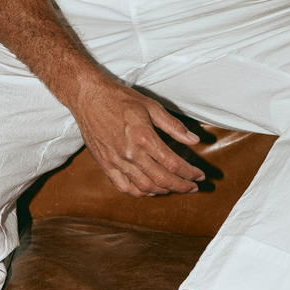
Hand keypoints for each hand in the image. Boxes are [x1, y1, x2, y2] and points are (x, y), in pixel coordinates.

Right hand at [69, 75, 205, 197]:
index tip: (199, 176)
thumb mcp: (151, 106)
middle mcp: (130, 153)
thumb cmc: (120, 98)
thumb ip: (173, 125)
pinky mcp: (105, 165)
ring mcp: (116, 161)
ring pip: (144, 187)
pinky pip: (124, 187)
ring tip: (174, 187)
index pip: (173, 164)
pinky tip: (149, 189)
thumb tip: (194, 140)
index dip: (189, 173)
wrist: (89, 97)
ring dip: (163, 191)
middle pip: (161, 179)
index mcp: (144, 137)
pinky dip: (139, 193)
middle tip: (192, 187)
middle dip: (181, 186)